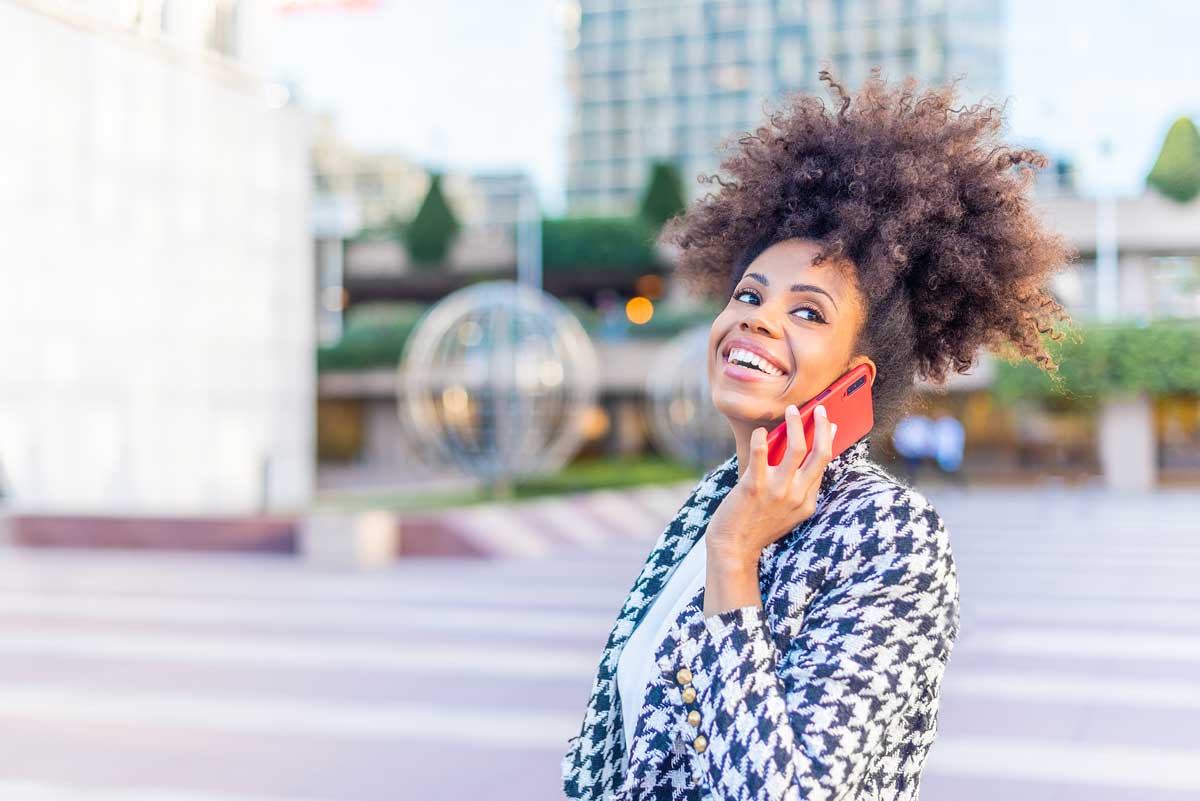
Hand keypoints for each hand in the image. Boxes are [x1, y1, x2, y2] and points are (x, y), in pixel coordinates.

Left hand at [706, 404, 837, 572]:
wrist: (733, 548)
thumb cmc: (756, 526)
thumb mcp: (786, 511)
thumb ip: (796, 487)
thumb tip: (799, 452)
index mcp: (807, 502)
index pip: (824, 464)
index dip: (828, 440)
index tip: (829, 424)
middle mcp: (797, 496)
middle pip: (820, 454)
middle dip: (822, 427)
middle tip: (819, 409)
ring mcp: (777, 491)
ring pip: (796, 448)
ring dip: (796, 424)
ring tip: (791, 410)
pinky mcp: (754, 486)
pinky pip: (761, 453)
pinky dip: (762, 438)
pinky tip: (760, 431)